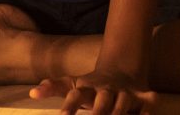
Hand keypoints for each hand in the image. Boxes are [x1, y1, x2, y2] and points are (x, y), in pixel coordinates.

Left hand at [29, 70, 157, 114]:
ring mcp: (126, 92)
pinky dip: (147, 113)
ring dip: (118, 114)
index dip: (70, 106)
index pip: (76, 95)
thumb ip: (53, 87)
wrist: (122, 69)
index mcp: (88, 87)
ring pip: (123, 103)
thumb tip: (32, 93)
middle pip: (102, 101)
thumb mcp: (72, 84)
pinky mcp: (145, 97)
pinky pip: (147, 106)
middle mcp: (107, 89)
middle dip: (98, 113)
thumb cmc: (91, 86)